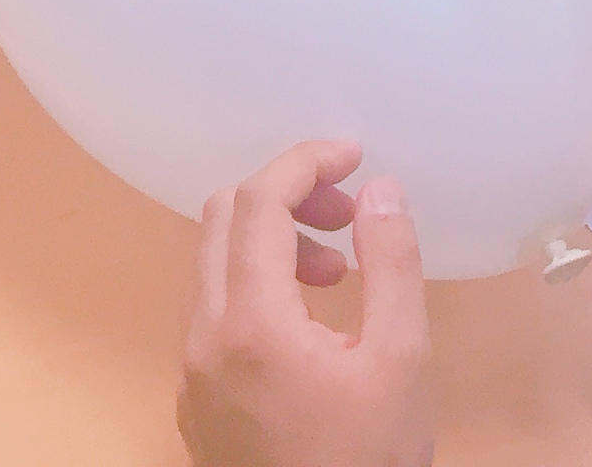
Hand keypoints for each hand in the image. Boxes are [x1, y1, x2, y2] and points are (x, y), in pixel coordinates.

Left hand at [179, 142, 432, 466]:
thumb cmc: (367, 458)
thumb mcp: (400, 358)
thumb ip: (390, 263)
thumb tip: (380, 189)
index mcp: (250, 324)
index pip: (258, 203)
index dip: (306, 162)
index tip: (354, 155)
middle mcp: (203, 340)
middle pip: (219, 221)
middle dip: (286, 197)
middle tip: (347, 212)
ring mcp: (191, 373)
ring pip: (209, 266)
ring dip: (269, 242)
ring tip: (337, 271)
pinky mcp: (194, 400)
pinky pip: (210, 310)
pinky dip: (253, 285)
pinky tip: (308, 319)